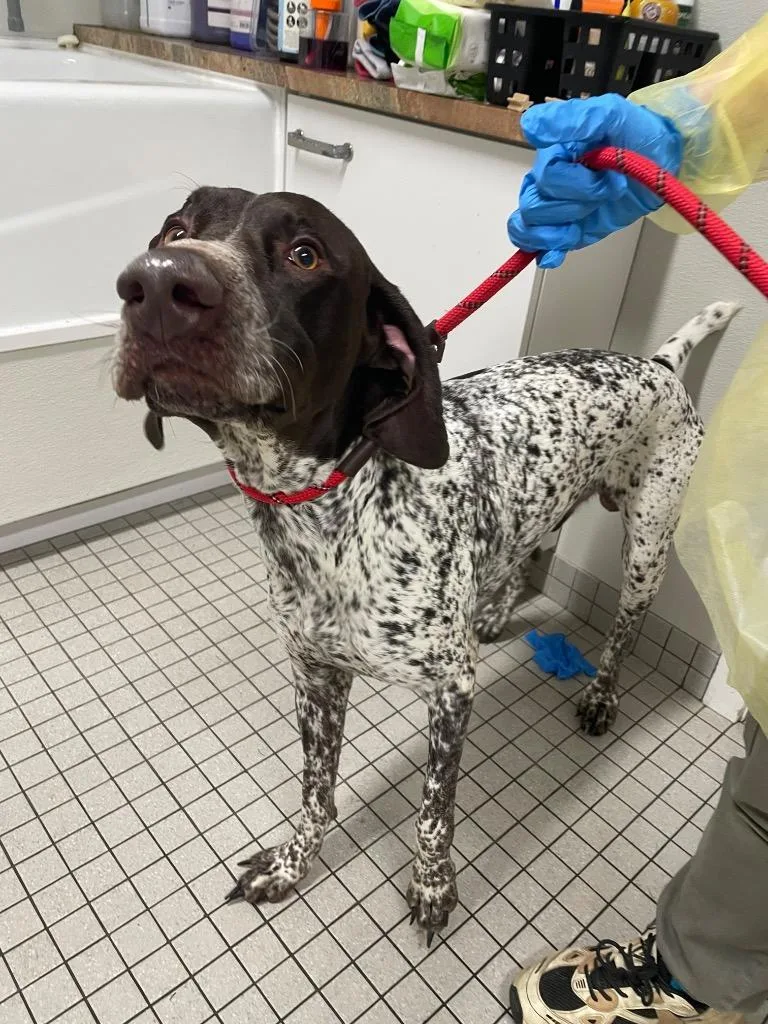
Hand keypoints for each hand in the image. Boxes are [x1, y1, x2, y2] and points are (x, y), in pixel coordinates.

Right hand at [508, 94, 682, 267]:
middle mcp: (550, 182)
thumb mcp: (609, 115)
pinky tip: (555, 254)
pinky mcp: (569, 230)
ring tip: (584, 220)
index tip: (606, 176)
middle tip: (605, 194)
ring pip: (530, 229)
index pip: (545, 178)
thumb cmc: (637, 133)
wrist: (662, 158)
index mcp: (553, 154)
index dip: (574, 183)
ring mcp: (558, 209)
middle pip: (534, 207)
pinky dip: (546, 252)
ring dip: (558, 232)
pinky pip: (541, 247)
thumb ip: (570, 120)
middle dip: (572, 207)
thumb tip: (530, 126)